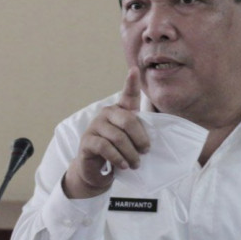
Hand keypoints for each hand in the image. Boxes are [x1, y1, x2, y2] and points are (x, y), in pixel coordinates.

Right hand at [63, 67, 149, 198]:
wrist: (95, 169)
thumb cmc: (118, 151)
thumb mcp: (131, 140)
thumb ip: (140, 132)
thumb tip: (154, 136)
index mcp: (120, 110)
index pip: (128, 94)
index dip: (131, 82)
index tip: (135, 70)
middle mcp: (106, 113)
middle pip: (128, 121)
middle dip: (140, 138)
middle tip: (145, 152)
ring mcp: (95, 126)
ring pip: (118, 137)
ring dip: (130, 153)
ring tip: (135, 164)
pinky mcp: (87, 140)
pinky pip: (105, 147)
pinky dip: (117, 158)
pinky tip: (123, 165)